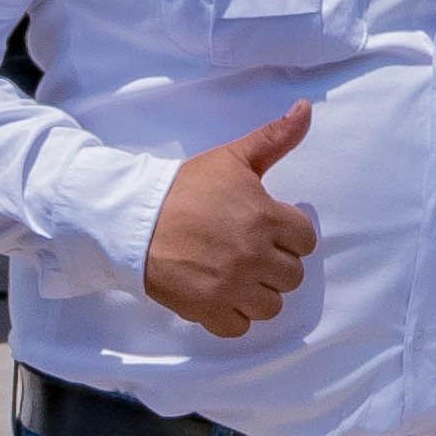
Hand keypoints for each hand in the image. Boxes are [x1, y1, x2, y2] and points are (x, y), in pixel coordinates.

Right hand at [143, 103, 319, 337]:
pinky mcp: (206, 309)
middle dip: (274, 265)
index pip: (306, 241)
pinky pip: (239, 327)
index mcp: (267, 218)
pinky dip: (232, 316)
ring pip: (271, 305)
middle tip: (247, 252)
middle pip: (292, 276)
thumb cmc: (183, 187)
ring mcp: (231, 286)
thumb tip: (306, 108)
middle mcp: (255, 255)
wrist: (129, 218)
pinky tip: (219, 295)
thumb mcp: (232, 157)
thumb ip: (275, 137)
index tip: (264, 229)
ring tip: (234, 275)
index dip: (287, 235)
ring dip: (257, 293)